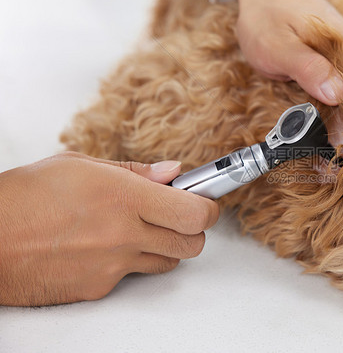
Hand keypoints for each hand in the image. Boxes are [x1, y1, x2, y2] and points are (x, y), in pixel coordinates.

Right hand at [0, 152, 218, 305]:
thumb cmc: (24, 197)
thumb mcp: (80, 165)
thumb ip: (135, 171)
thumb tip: (171, 171)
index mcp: (123, 196)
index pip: (195, 212)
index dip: (208, 207)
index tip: (205, 200)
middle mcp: (124, 234)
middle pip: (192, 243)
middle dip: (192, 229)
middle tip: (176, 215)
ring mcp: (113, 265)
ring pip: (168, 262)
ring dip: (165, 246)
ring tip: (137, 229)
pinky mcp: (99, 288)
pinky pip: (133, 277)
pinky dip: (130, 263)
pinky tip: (105, 247)